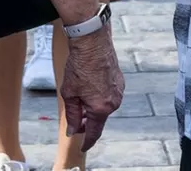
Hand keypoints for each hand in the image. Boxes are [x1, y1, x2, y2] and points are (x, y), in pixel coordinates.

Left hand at [59, 26, 123, 149]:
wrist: (93, 42)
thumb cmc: (79, 66)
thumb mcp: (69, 93)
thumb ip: (72, 115)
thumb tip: (73, 130)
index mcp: (100, 108)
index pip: (94, 132)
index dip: (87, 141)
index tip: (82, 147)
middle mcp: (113, 102)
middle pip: (99, 119)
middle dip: (86, 121)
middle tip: (75, 117)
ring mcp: (119, 92)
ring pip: (104, 107)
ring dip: (93, 108)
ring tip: (80, 97)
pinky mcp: (120, 82)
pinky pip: (109, 96)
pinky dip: (100, 96)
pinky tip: (90, 86)